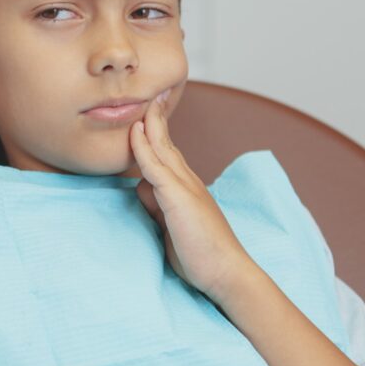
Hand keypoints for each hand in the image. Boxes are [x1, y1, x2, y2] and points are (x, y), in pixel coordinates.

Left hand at [131, 95, 253, 302]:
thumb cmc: (200, 254)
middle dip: (157, 116)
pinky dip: (145, 148)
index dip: (158, 130)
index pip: (169, 152)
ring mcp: (185, 187)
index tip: (151, 109)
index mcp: (187, 187)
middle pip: (166, 141)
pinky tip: (137, 132)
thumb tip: (141, 189)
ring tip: (143, 100)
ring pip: (162, 148)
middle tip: (152, 92)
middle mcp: (188, 181)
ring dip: (151, 123)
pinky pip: (156, 167)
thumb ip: (156, 204)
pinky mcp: (179, 198)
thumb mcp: (170, 224)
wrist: (227, 273)